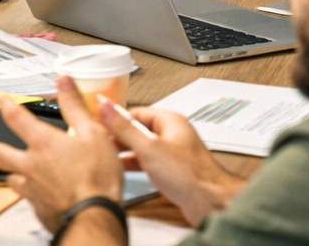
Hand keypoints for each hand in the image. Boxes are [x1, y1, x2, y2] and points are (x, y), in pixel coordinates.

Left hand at [0, 76, 124, 231]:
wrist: (94, 216)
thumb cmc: (97, 177)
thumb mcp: (92, 133)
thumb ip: (75, 106)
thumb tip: (64, 82)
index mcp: (43, 144)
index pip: (16, 118)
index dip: (7, 106)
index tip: (2, 101)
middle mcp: (31, 166)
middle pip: (0, 154)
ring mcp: (32, 189)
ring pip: (11, 179)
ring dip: (10, 173)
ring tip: (10, 172)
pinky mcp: (39, 209)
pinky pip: (27, 199)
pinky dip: (29, 194)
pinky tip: (34, 195)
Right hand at [95, 100, 243, 226]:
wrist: (209, 203)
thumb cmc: (189, 175)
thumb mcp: (148, 147)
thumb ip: (124, 127)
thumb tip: (105, 106)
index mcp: (170, 121)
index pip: (136, 112)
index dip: (116, 118)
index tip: (99, 122)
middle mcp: (173, 134)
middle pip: (139, 129)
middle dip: (119, 136)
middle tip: (100, 141)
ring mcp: (173, 153)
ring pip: (143, 147)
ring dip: (126, 151)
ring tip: (108, 155)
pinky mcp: (173, 170)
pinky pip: (149, 162)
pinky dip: (135, 164)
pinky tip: (125, 170)